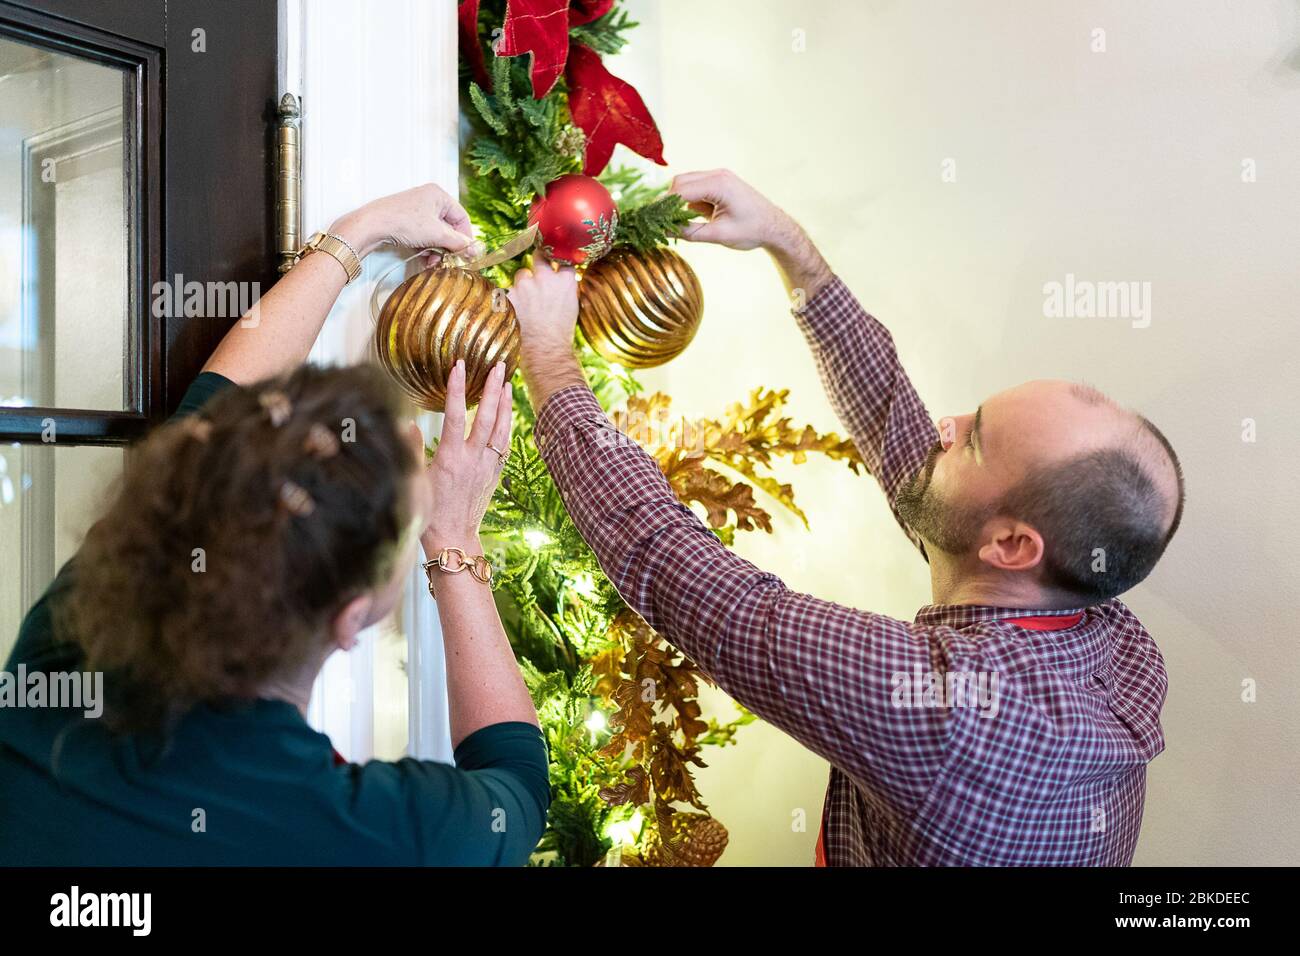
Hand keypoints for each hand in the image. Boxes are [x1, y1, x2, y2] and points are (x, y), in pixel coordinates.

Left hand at [330, 183, 477, 262]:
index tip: (467, 254)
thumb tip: (475, 250)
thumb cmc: (403, 222)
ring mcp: (416, 210)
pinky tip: (423, 259)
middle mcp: (428, 199)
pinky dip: (426, 248)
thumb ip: (458, 242)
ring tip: (432, 262)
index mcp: (438, 194)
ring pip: (436, 234)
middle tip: (448, 261)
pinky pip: (424, 236)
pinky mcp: (406, 221)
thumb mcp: (436, 234)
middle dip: (448, 247)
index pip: (462, 218)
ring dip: (437, 251)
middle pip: (449, 227)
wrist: (371, 226)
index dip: (465, 238)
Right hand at [420, 359, 512, 552]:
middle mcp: (473, 459)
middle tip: (498, 366)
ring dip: (505, 405)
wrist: (452, 538)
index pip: (454, 415)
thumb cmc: (429, 512)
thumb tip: (407, 424)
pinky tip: (507, 416)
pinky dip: (507, 427)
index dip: (457, 389)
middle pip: (486, 417)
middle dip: (493, 389)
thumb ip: (412, 449)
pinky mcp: (494, 475)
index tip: (459, 365)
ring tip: (508, 383)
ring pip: (501, 430)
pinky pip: (504, 446)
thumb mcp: (415, 480)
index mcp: (450, 458)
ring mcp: (487, 467)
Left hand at [507, 262, 587, 413]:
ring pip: (521, 275)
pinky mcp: (509, 294)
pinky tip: (517, 312)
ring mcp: (525, 285)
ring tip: (527, 305)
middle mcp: (546, 278)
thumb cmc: (560, 333)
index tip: (554, 263)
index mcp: (565, 281)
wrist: (545, 351)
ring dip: (522, 285)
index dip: (557, 262)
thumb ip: (565, 288)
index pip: (562, 260)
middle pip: (539, 257)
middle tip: (536, 269)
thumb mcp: (572, 306)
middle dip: (538, 260)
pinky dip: (511, 299)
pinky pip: (509, 291)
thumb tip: (559, 277)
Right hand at [672, 168, 832, 299]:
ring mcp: (718, 177)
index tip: (652, 219)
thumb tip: (665, 231)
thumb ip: (690, 232)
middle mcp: (717, 175)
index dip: (664, 204)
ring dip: (680, 202)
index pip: (681, 189)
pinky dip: (689, 202)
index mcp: (719, 184)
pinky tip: (695, 218)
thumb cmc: (752, 231)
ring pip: (686, 184)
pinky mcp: (718, 184)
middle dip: (670, 202)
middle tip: (663, 223)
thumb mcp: (719, 235)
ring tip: (680, 223)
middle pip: (680, 182)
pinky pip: (695, 189)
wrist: (775, 227)